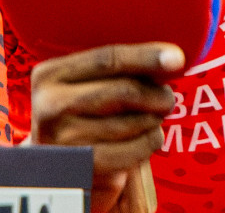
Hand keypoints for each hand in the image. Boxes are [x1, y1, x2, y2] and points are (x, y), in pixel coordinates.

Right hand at [29, 42, 182, 212]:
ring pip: (132, 122)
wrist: (55, 168)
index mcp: (49, 75)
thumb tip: (169, 59)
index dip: (145, 56)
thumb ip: (114, 71)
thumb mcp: (81, 87)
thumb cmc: (79, 117)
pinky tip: (148, 138)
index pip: (106, 59)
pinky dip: (149, 142)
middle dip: (156, 93)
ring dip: (153, 119)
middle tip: (168, 97)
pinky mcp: (82, 167)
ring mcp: (64, 138)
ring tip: (153, 118)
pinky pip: (133, 150)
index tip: (175, 58)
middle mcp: (50, 105)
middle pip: (122, 91)